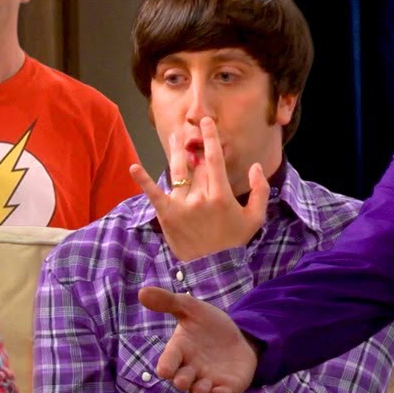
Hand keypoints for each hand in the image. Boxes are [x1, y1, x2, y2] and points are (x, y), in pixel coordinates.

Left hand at [130, 117, 268, 261]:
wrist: (214, 269)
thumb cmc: (234, 242)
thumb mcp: (255, 218)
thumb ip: (260, 190)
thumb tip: (255, 166)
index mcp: (221, 195)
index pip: (215, 160)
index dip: (210, 139)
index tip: (206, 123)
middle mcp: (200, 197)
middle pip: (196, 166)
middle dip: (193, 148)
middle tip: (188, 131)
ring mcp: (182, 205)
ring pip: (178, 173)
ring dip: (175, 153)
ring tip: (175, 138)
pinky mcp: (167, 215)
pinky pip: (154, 195)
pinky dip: (143, 181)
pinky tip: (133, 167)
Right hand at [138, 287, 255, 392]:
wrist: (239, 336)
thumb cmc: (208, 324)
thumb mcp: (190, 308)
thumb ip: (168, 302)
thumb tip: (142, 292)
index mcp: (179, 350)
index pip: (168, 360)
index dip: (166, 366)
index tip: (163, 370)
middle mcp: (191, 369)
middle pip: (182, 380)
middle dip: (181, 381)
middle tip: (181, 380)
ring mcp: (209, 379)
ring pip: (199, 391)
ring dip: (199, 391)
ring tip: (202, 387)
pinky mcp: (227, 386)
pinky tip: (220, 391)